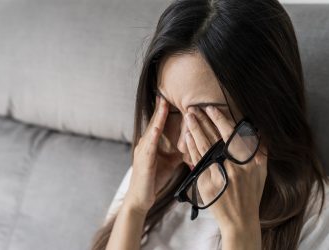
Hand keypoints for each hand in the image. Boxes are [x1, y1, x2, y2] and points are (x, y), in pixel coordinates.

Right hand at [124, 95, 179, 215]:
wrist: (140, 199)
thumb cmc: (153, 181)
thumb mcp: (168, 163)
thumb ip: (177, 153)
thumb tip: (188, 144)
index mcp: (150, 145)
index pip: (157, 125)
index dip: (162, 112)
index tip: (167, 99)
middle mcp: (144, 145)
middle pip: (154, 123)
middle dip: (159, 108)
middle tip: (164, 93)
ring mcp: (143, 151)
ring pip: (152, 129)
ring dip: (158, 116)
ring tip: (163, 102)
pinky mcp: (144, 160)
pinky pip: (149, 144)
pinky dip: (154, 133)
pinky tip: (158, 125)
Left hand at [184, 106, 266, 232]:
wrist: (240, 220)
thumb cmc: (251, 195)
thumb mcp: (261, 172)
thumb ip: (260, 151)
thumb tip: (257, 131)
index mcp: (247, 162)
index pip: (231, 135)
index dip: (220, 120)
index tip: (211, 108)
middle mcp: (233, 167)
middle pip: (214, 138)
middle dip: (203, 121)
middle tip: (193, 108)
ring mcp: (218, 175)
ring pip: (203, 147)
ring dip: (195, 130)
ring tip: (188, 117)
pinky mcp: (205, 183)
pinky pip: (196, 161)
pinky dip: (191, 147)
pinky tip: (187, 136)